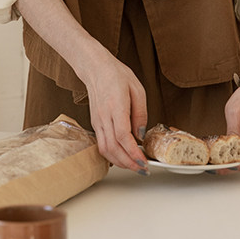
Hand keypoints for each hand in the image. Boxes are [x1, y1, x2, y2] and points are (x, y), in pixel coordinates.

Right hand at [80, 51, 148, 173]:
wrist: (96, 68)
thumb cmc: (117, 75)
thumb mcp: (137, 89)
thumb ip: (141, 113)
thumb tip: (141, 135)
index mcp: (115, 106)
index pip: (122, 136)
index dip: (133, 152)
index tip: (144, 162)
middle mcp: (104, 117)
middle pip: (113, 148)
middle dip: (129, 163)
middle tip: (143, 170)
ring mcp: (97, 121)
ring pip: (106, 149)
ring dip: (120, 162)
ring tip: (135, 166)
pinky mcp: (95, 124)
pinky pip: (102, 144)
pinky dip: (113, 155)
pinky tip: (124, 157)